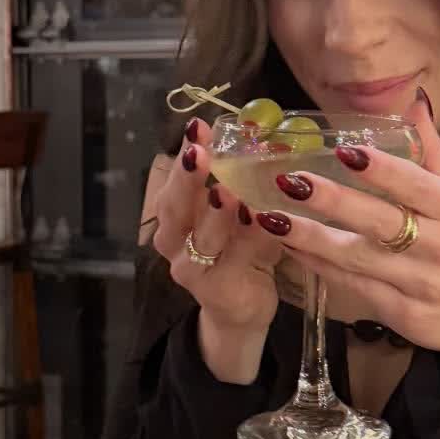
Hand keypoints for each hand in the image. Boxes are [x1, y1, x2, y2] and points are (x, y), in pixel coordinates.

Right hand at [141, 119, 286, 338]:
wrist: (240, 311)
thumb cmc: (238, 254)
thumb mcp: (235, 217)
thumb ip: (239, 186)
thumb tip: (266, 141)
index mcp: (174, 220)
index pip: (173, 184)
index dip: (182, 157)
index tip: (196, 127)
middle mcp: (175, 244)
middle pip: (175, 208)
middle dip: (188, 178)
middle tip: (201, 150)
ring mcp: (193, 270)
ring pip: (202, 237)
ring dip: (216, 212)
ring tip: (227, 188)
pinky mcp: (217, 290)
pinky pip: (233, 259)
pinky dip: (246, 238)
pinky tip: (260, 218)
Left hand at [256, 91, 439, 371]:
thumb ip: (431, 150)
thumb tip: (413, 99)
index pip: (414, 185)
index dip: (380, 170)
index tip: (343, 151)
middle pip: (381, 221)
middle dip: (334, 201)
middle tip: (289, 181)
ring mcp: (421, 284)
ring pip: (359, 258)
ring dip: (312, 238)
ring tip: (272, 219)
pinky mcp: (405, 315)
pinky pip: (356, 287)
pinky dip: (322, 268)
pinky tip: (293, 250)